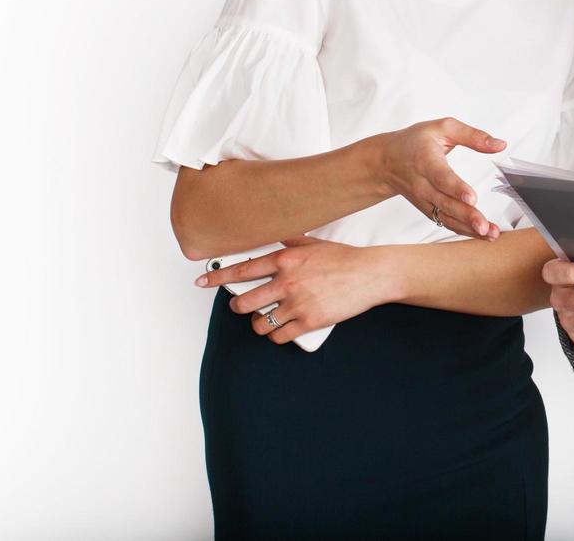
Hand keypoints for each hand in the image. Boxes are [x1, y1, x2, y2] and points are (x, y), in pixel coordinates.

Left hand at [196, 235, 393, 344]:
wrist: (371, 275)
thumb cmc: (344, 258)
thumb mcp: (314, 243)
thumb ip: (289, 242)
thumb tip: (274, 238)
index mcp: (285, 260)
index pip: (242, 270)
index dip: (218, 277)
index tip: (202, 281)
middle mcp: (287, 282)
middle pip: (245, 302)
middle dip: (238, 307)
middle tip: (241, 307)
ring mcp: (298, 304)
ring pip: (260, 323)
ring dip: (258, 324)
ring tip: (264, 320)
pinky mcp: (310, 322)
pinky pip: (280, 336)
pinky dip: (277, 336)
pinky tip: (280, 331)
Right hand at [378, 116, 506, 239]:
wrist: (387, 161)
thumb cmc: (415, 142)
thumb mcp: (443, 128)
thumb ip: (472, 136)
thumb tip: (500, 144)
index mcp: (426, 161)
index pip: (441, 177)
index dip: (456, 188)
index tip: (472, 198)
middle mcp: (423, 185)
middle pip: (445, 203)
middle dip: (466, 216)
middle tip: (484, 226)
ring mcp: (424, 200)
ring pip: (446, 217)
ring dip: (468, 228)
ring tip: (490, 234)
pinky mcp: (428, 210)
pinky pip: (446, 223)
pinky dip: (464, 231)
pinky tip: (482, 234)